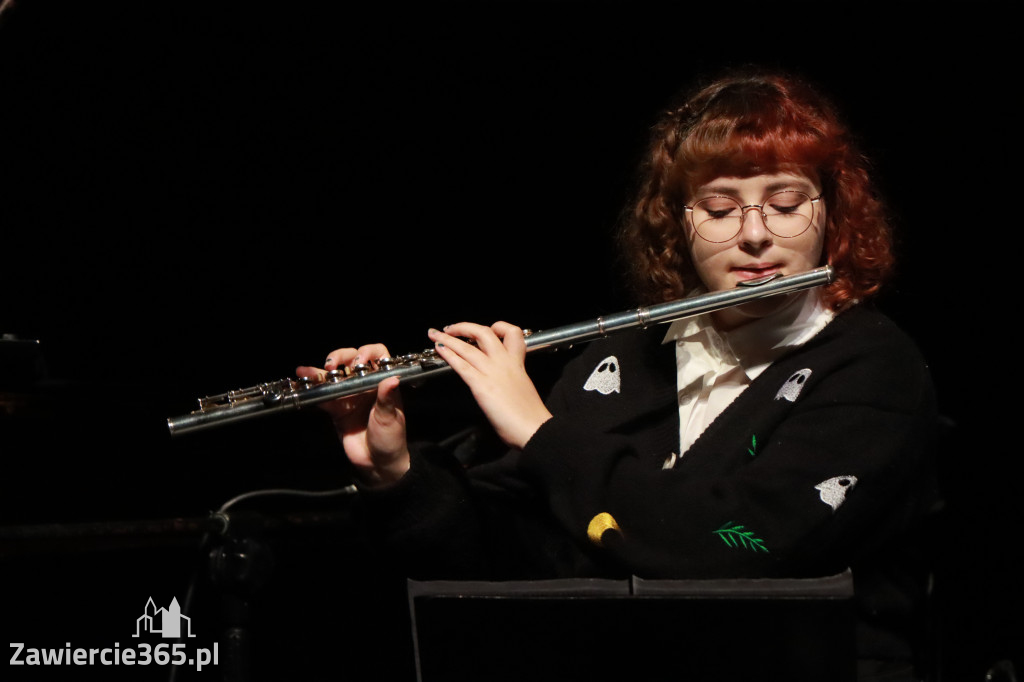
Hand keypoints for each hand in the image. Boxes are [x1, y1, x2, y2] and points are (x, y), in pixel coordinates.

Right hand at [295, 344, 410, 484]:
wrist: (377, 463)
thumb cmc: (391, 438)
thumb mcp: (390, 417)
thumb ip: (387, 398)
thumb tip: (393, 379)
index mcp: (382, 382)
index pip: (378, 356)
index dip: (369, 353)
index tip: (360, 361)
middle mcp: (365, 384)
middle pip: (351, 360)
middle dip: (341, 357)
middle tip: (332, 365)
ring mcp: (350, 395)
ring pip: (334, 376)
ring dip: (321, 371)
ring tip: (308, 371)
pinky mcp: (337, 409)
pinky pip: (323, 395)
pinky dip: (313, 388)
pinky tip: (303, 380)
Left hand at [428, 322, 551, 449]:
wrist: (534, 429)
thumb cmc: (531, 416)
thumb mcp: (523, 388)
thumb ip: (511, 381)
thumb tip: (501, 384)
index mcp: (517, 363)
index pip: (512, 333)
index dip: (499, 327)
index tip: (489, 329)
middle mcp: (504, 363)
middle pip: (484, 333)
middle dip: (464, 327)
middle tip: (451, 328)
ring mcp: (492, 372)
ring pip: (467, 347)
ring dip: (448, 338)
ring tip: (435, 334)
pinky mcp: (482, 386)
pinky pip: (462, 365)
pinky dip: (448, 355)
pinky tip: (439, 350)